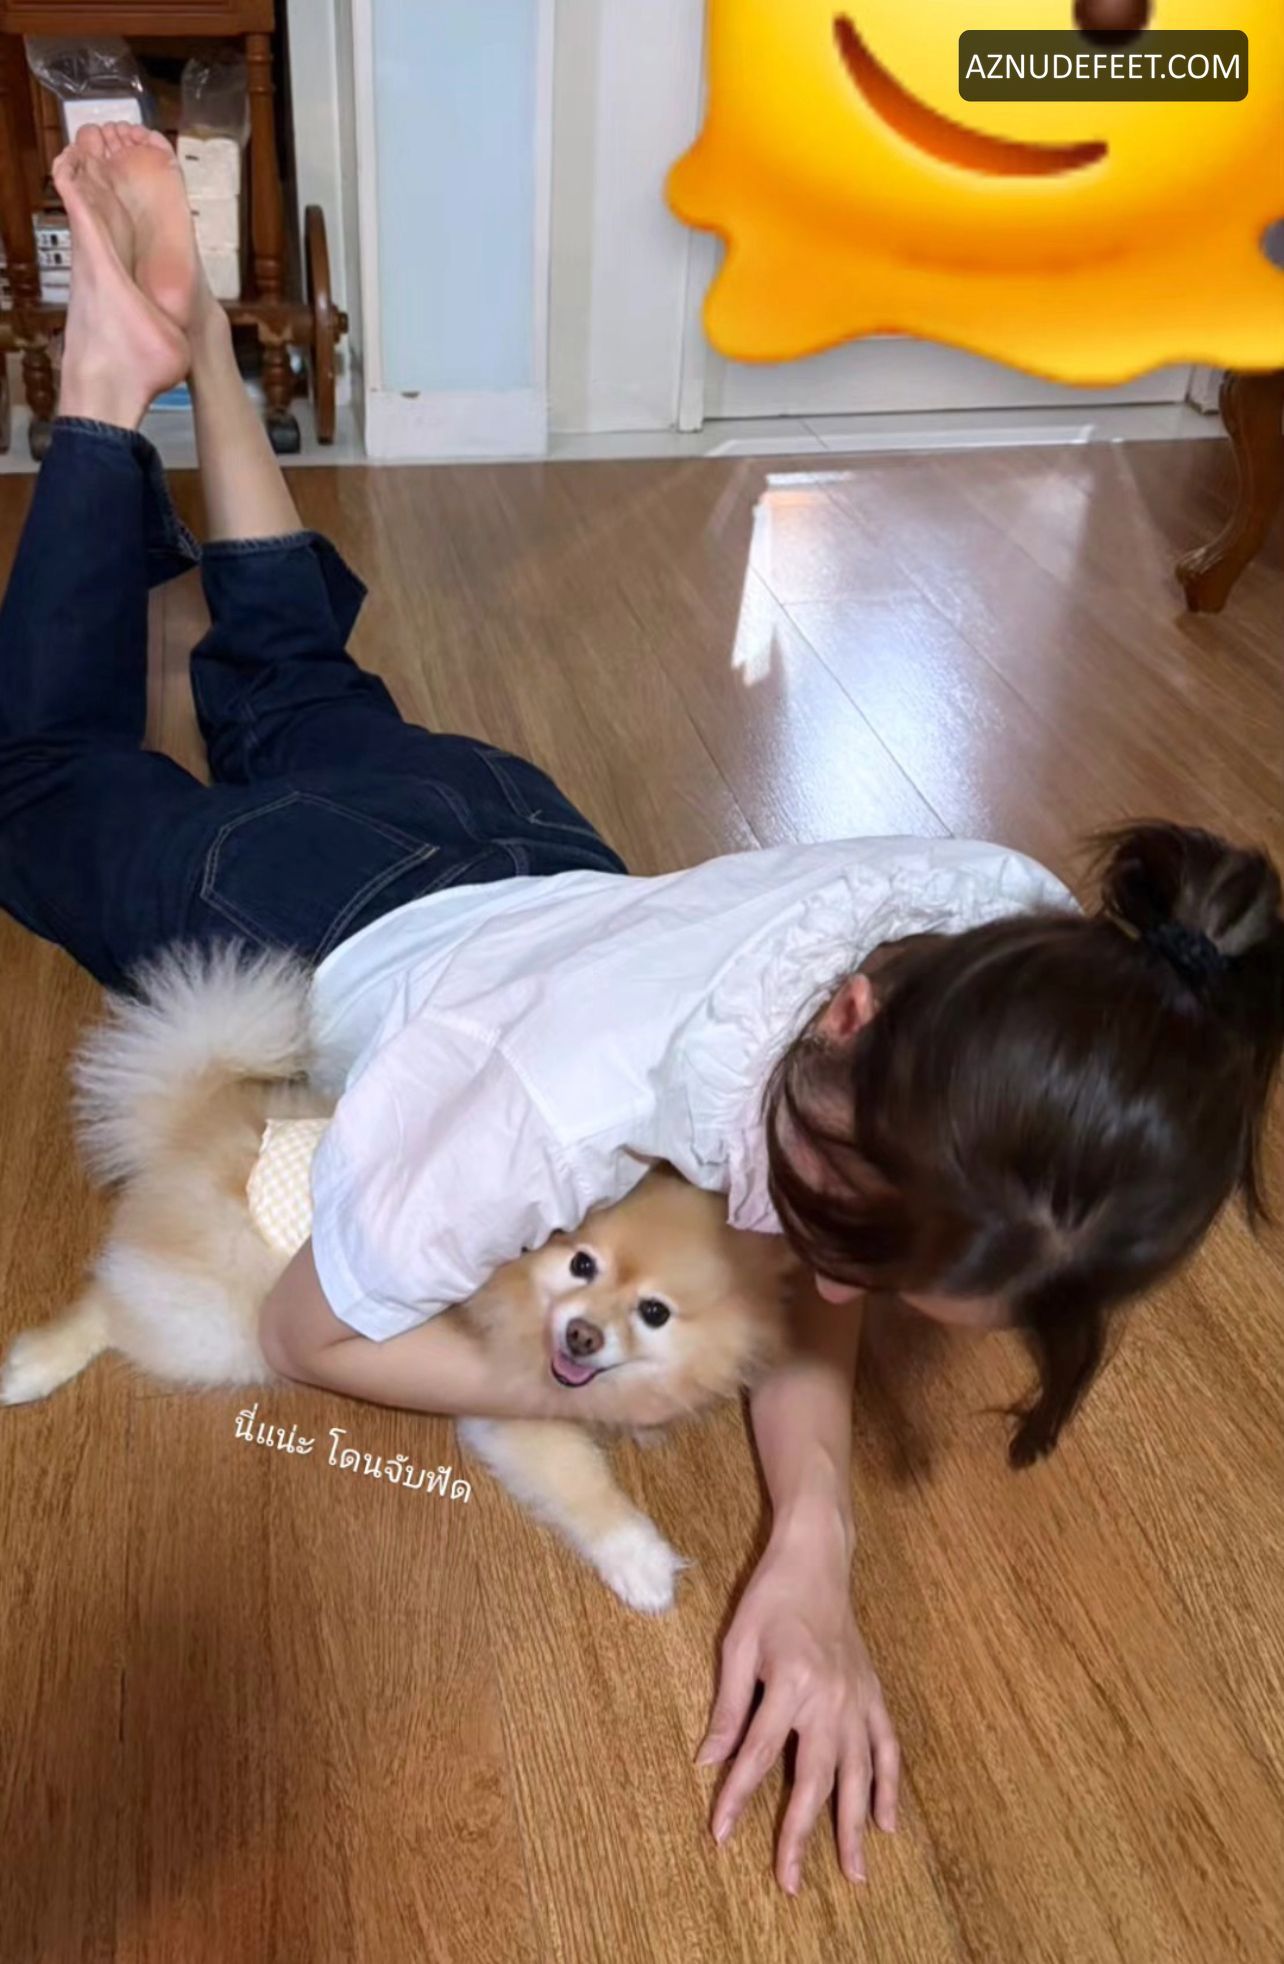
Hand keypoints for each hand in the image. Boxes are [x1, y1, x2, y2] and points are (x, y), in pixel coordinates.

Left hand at [697, 1512, 898, 1893]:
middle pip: (815, 1780)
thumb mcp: (737, 1644)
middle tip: (791, 1882)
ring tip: (855, 1873)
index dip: (737, 1798)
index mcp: (790, 1683)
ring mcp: (858, 1700)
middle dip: (801, 1835)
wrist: (817, 1560)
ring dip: (854, 1826)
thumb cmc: (770, 1598)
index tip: (720, 1834)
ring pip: (859, 1775)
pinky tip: (886, 1822)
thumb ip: (729, 1705)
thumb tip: (709, 1759)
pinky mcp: (874, 1695)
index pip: (758, 1755)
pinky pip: (888, 1749)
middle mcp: (830, 1699)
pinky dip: (890, 1786)